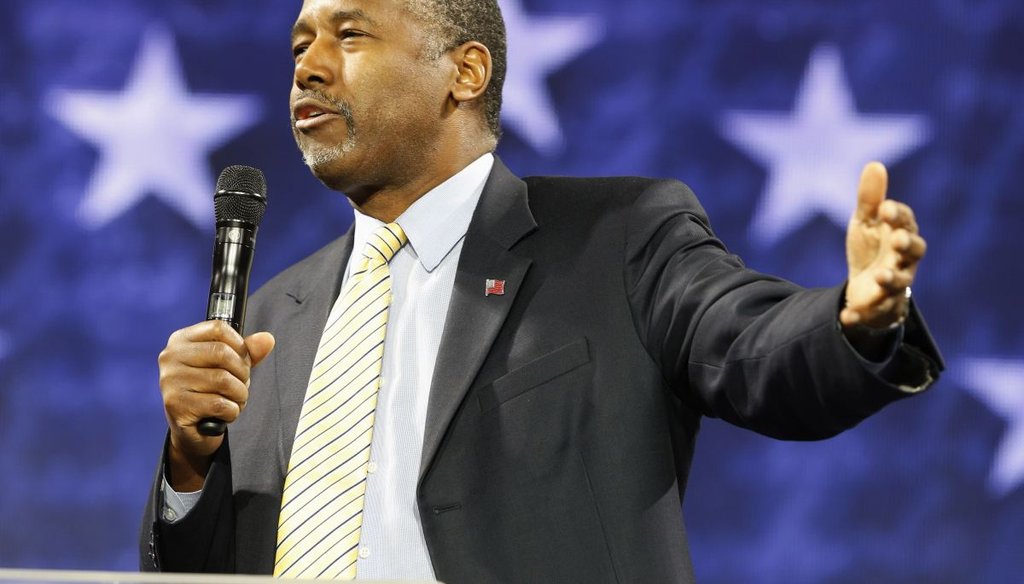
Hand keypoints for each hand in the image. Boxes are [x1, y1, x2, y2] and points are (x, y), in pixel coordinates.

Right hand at [158, 320, 274, 490]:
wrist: (193, 431)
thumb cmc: (210, 392)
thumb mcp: (229, 367)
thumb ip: (248, 352)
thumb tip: (267, 339)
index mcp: (181, 340)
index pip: (218, 328)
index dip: (240, 345)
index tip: (243, 361)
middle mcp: (170, 357)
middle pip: (222, 353)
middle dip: (242, 373)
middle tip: (242, 385)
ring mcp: (170, 381)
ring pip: (223, 380)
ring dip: (239, 394)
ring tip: (235, 400)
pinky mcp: (176, 405)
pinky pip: (219, 404)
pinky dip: (232, 410)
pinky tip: (225, 413)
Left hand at [842, 162, 926, 329]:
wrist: (866, 284)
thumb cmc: (872, 246)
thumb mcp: (866, 222)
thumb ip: (870, 199)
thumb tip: (874, 164)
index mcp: (901, 234)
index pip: (906, 222)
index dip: (898, 216)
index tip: (885, 208)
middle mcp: (904, 259)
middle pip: (914, 252)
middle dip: (907, 245)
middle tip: (898, 239)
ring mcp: (894, 283)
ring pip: (900, 283)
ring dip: (891, 279)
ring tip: (879, 276)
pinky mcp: (880, 306)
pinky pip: (873, 312)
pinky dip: (859, 315)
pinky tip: (846, 316)